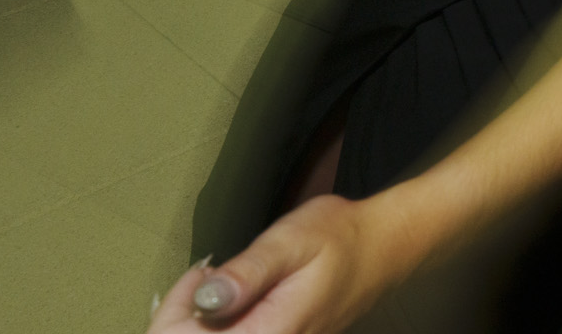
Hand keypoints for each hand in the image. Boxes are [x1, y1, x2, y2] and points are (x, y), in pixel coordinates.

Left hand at [144, 194, 396, 333]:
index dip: (176, 311)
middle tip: (212, 272)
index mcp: (270, 333)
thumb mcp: (291, 241)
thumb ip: (247, 273)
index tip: (202, 273)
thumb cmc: (342, 238)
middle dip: (185, 315)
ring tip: (224, 280)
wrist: (386, 248)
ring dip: (202, 321)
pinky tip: (236, 294)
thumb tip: (205, 298)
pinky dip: (223, 322)